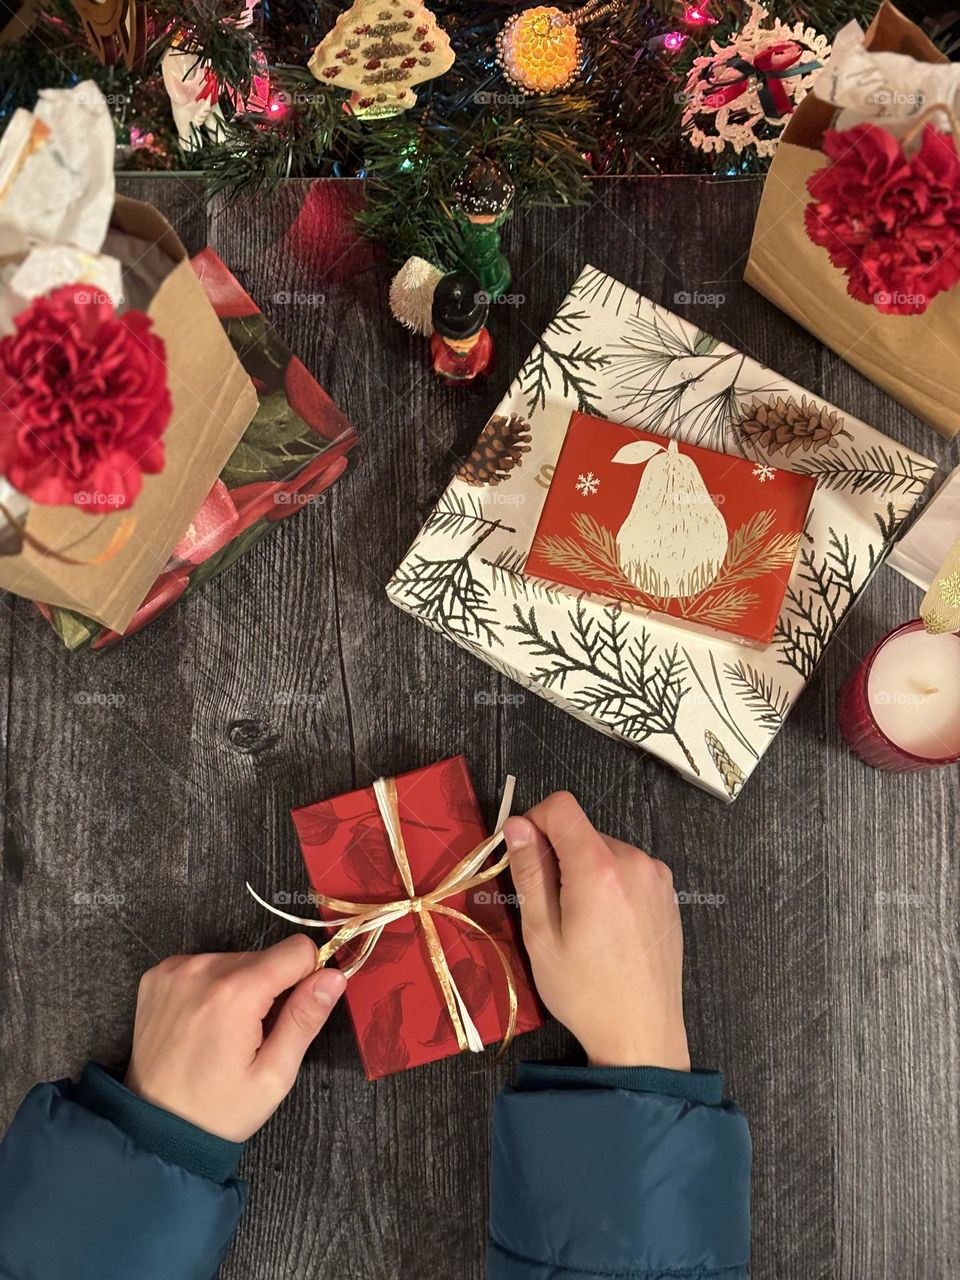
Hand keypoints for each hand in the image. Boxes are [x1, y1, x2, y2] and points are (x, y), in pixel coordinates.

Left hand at [124, 935, 345, 1141]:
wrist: (155, 1128)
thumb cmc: (219, 1110)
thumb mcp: (274, 1075)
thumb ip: (305, 1019)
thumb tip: (333, 976)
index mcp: (236, 993)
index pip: (297, 950)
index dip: (306, 977)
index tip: (293, 1010)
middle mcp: (202, 970)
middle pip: (264, 956)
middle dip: (269, 989)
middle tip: (253, 1035)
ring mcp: (174, 971)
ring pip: (235, 960)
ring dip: (240, 988)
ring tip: (224, 1033)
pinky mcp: (157, 976)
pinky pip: (204, 965)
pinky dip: (211, 988)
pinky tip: (202, 1023)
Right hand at [504, 792, 688, 1071]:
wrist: (642, 1034)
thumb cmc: (584, 991)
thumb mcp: (541, 934)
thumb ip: (529, 872)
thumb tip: (515, 825)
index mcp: (599, 867)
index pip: (561, 806)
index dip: (534, 822)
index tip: (523, 857)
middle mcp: (634, 860)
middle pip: (582, 832)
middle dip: (558, 856)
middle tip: (550, 909)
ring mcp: (657, 876)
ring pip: (604, 851)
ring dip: (584, 872)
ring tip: (582, 925)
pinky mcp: (668, 893)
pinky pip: (628, 870)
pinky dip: (610, 884)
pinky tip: (607, 928)